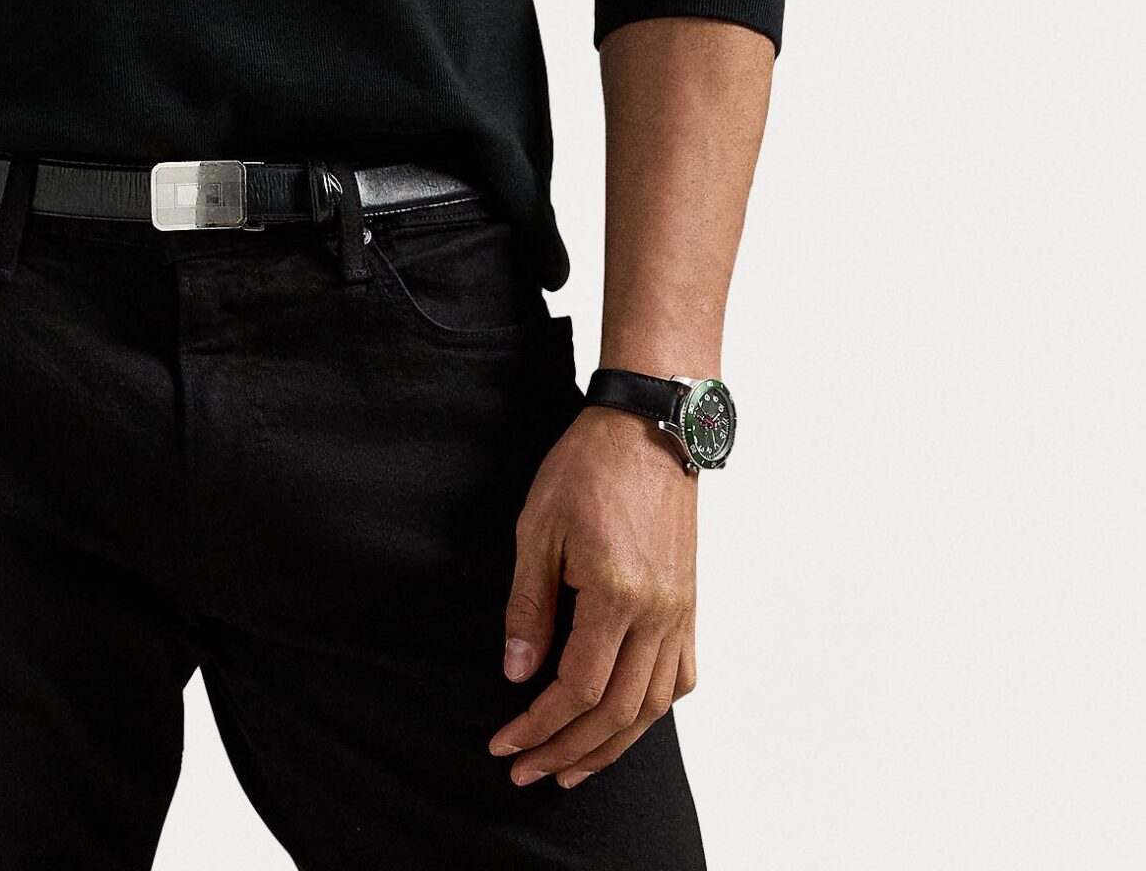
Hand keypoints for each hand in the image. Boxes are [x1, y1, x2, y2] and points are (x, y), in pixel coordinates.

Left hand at [487, 404, 698, 789]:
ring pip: (652, 706)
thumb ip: (529, 607)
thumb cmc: (588, 467)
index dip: (539, 725)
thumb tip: (518, 673)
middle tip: (527, 771)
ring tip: (572, 767)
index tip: (505, 743)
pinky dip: (652, 710)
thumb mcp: (538, 528)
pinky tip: (625, 720)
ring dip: (611, 746)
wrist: (649, 424)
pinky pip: (681, 676)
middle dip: (567, 750)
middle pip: (616, 712)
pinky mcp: (689, 603)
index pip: (577, 688)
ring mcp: (680, 612)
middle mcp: (657, 614)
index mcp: (617, 595)